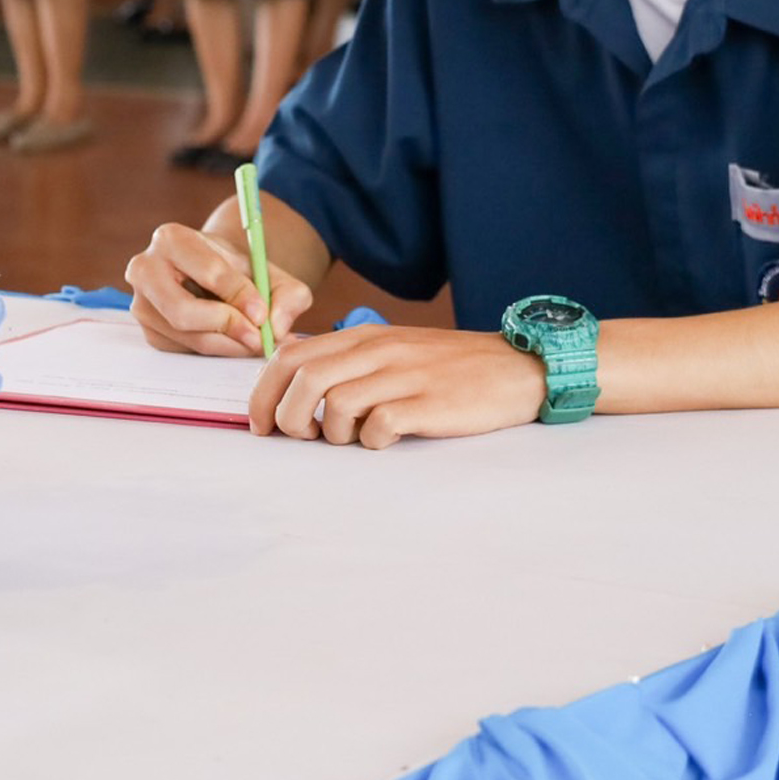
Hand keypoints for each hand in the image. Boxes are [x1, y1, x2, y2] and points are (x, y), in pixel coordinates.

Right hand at [124, 222, 314, 356]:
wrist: (217, 278)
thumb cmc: (241, 271)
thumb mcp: (271, 272)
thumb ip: (288, 294)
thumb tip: (276, 327)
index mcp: (172, 238)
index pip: (207, 271)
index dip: (239, 295)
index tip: (262, 313)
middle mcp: (145, 269)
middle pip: (183, 312)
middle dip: (227, 326)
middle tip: (258, 336)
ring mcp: (142, 304)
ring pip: (187, 336)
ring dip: (228, 343)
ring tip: (256, 338)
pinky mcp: (150, 332)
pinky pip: (185, 350)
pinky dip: (217, 349)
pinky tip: (235, 338)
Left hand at [248, 325, 546, 448]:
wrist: (516, 367)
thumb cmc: (450, 367)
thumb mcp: (394, 349)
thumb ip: (348, 359)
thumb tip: (292, 376)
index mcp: (366, 337)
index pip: (291, 356)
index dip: (264, 393)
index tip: (262, 424)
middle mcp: (381, 350)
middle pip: (306, 380)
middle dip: (288, 417)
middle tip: (302, 437)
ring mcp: (405, 376)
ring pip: (336, 403)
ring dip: (330, 433)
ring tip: (350, 439)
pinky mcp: (430, 404)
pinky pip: (379, 427)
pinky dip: (371, 442)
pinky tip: (385, 441)